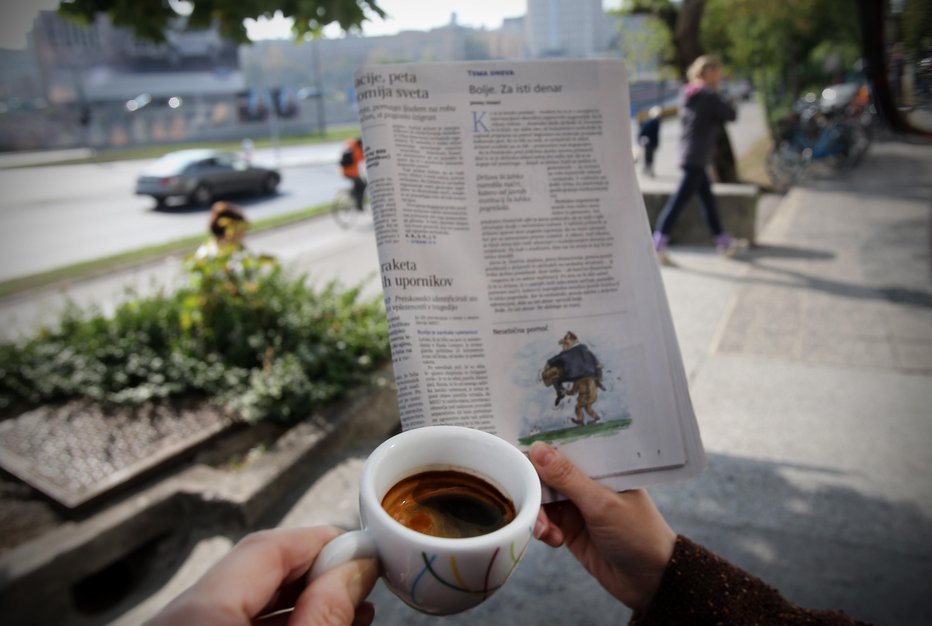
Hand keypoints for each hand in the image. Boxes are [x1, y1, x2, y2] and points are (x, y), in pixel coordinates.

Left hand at [146, 527, 377, 625]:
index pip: (266, 548)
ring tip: (352, 610)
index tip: (362, 548)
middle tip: (361, 579)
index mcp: (197, 613)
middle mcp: (176, 619)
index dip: (320, 541)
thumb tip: (356, 565)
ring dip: (302, 602)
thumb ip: (324, 612)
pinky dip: (278, 625)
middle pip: (254, 573)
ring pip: (244, 603)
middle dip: (314, 572)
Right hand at [530, 442, 675, 611]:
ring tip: (546, 530)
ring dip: (538, 513)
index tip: (515, 448)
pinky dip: (543, 529)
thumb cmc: (638, 534)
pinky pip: (545, 521)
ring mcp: (577, 505)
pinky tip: (553, 539)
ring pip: (542, 499)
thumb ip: (567, 478)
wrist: (650, 582)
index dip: (541, 447)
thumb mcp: (602, 504)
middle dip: (534, 487)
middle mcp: (587, 481)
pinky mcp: (569, 528)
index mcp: (601, 466)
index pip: (566, 447)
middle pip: (547, 473)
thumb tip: (537, 448)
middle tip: (528, 501)